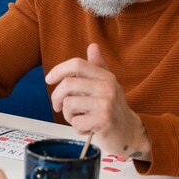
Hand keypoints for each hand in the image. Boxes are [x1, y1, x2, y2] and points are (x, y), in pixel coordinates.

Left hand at [45, 43, 147, 159]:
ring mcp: (106, 104)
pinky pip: (75, 122)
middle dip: (56, 98)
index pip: (77, 64)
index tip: (49, 79)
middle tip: (58, 107)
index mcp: (106, 76)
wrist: (129, 132)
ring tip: (80, 119)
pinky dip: (78, 128)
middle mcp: (107, 87)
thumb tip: (93, 46)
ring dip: (68, 116)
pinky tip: (88, 128)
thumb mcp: (107, 85)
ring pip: (68, 105)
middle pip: (67, 85)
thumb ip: (98, 67)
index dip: (58, 70)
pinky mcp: (103, 121)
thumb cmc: (113, 108)